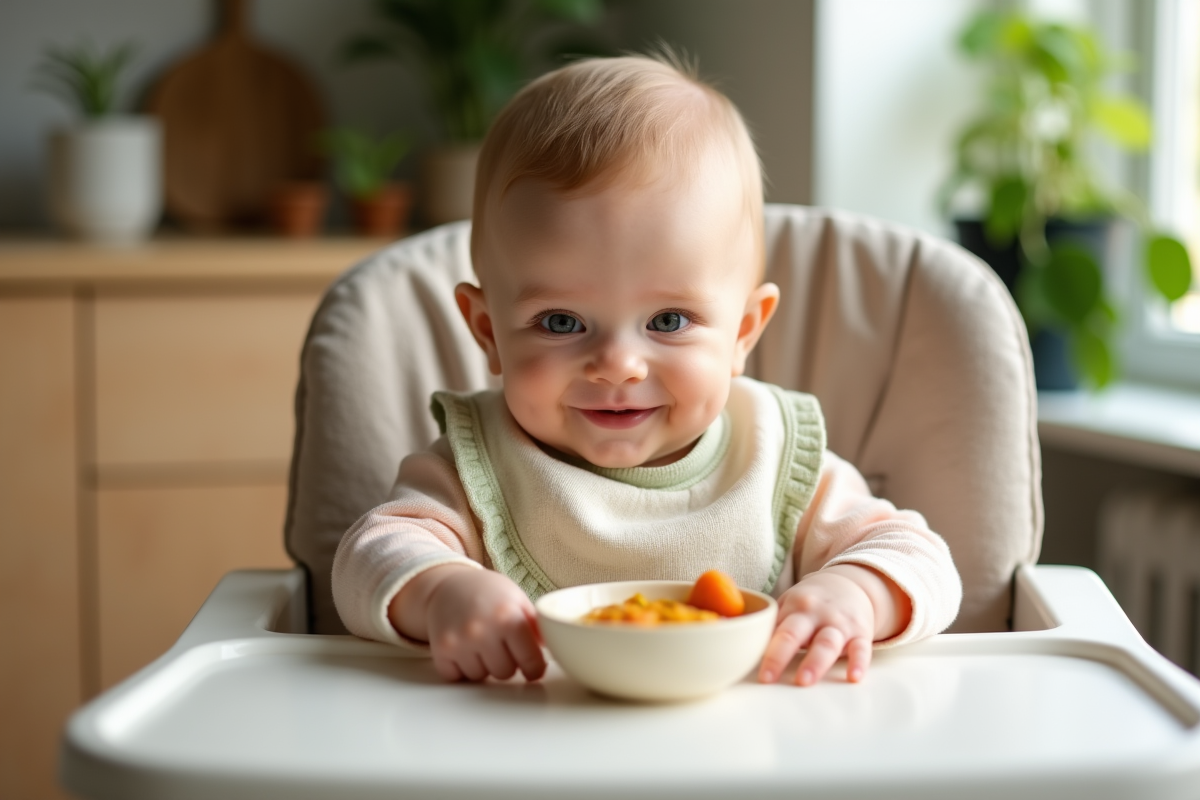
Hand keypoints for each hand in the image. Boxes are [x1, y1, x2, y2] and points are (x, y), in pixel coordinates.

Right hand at [391, 565, 545, 682]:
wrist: (446, 585)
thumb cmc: (487, 593)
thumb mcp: (518, 600)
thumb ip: (537, 627)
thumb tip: (560, 649)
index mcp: (508, 616)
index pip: (532, 662)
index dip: (534, 668)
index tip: (532, 667)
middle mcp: (483, 629)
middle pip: (505, 673)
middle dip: (505, 663)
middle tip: (499, 644)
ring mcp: (460, 641)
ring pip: (481, 677)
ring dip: (482, 665)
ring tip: (479, 642)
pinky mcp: (440, 650)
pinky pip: (457, 677)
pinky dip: (460, 668)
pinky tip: (463, 647)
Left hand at [758, 565, 908, 686]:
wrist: (852, 585)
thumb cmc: (813, 601)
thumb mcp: (791, 604)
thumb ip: (773, 625)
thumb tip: (747, 649)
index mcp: (795, 606)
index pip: (777, 630)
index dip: (764, 651)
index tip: (754, 671)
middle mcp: (816, 614)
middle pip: (795, 634)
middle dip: (781, 656)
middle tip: (768, 678)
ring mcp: (840, 624)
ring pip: (827, 643)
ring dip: (815, 663)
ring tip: (804, 681)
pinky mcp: (861, 633)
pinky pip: (862, 649)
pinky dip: (859, 663)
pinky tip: (853, 677)